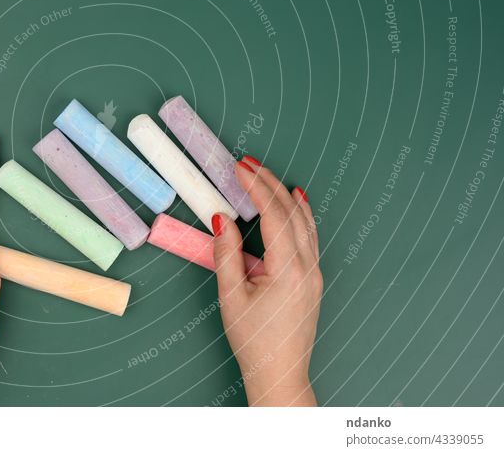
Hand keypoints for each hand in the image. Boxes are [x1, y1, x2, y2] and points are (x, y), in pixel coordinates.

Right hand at [213, 156, 321, 405]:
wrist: (280, 374)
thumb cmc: (254, 340)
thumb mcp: (231, 296)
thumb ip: (226, 254)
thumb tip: (222, 218)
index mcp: (288, 269)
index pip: (273, 214)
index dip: (256, 187)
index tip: (240, 167)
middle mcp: (307, 266)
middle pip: (291, 212)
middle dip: (269, 183)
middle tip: (248, 162)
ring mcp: (314, 272)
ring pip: (304, 222)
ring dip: (285, 195)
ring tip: (267, 174)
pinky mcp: (312, 279)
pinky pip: (310, 236)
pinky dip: (301, 214)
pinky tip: (296, 201)